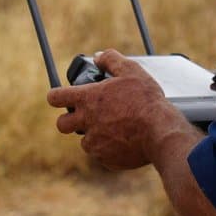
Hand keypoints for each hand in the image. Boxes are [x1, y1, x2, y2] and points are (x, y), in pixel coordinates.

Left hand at [46, 49, 185, 169]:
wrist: (160, 131)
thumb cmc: (146, 99)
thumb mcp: (131, 70)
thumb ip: (111, 59)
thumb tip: (98, 56)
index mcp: (88, 99)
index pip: (56, 97)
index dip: (56, 95)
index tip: (60, 97)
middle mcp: (87, 122)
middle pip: (62, 125)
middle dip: (70, 120)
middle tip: (86, 115)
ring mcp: (95, 143)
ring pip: (85, 141)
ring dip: (95, 135)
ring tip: (116, 127)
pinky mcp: (106, 159)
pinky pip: (102, 154)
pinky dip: (110, 149)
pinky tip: (126, 140)